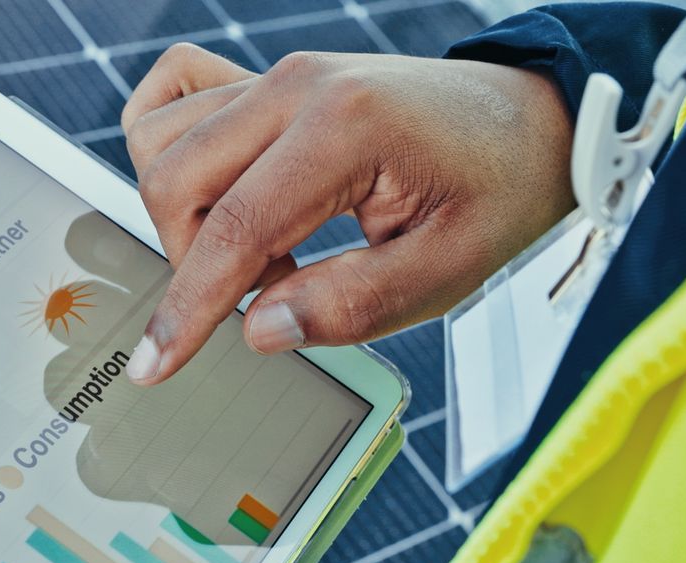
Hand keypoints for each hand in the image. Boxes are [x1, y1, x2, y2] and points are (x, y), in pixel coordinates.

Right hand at [120, 44, 574, 383]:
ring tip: (265, 251)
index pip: (235, 228)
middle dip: (192, 263)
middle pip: (175, 180)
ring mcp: (278, 75)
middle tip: (267, 297)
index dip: (189, 308)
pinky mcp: (270, 78)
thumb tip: (259, 332)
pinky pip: (176, 92)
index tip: (156, 365)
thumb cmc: (496, 191)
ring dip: (187, 215)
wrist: (529, 122)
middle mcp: (297, 87)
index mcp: (345, 128)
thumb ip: (353, 305)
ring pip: (161, 141)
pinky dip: (168, 144)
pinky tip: (215, 190)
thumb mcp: (449, 270)